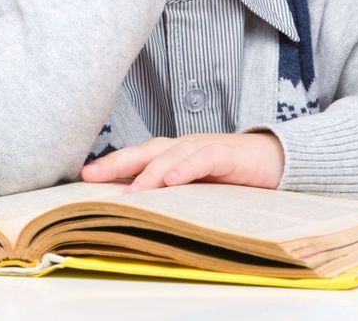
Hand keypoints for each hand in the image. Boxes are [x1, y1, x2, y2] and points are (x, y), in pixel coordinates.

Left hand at [80, 133, 284, 192]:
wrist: (273, 159)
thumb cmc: (229, 173)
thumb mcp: (195, 186)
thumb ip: (170, 192)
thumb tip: (137, 211)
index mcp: (172, 153)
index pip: (136, 157)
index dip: (111, 164)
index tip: (84, 175)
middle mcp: (182, 146)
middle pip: (144, 151)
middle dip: (117, 162)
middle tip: (92, 175)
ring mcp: (203, 146)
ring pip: (170, 155)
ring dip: (150, 173)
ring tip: (132, 191)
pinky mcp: (225, 153)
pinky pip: (202, 159)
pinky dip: (186, 168)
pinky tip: (173, 180)